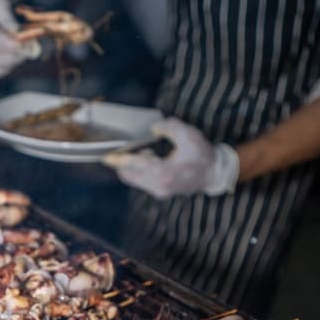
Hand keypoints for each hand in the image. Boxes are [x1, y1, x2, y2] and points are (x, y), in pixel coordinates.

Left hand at [104, 117, 239, 197]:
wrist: (213, 174)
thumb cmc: (202, 154)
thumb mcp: (188, 135)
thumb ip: (169, 128)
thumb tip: (152, 128)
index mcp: (164, 172)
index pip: (134, 165)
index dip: (119, 159)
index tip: (107, 155)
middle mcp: (158, 185)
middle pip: (128, 175)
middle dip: (122, 162)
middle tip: (121, 148)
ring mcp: (158, 191)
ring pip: (133, 179)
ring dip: (130, 165)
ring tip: (141, 150)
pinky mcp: (159, 191)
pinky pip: (140, 181)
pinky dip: (138, 169)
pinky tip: (148, 157)